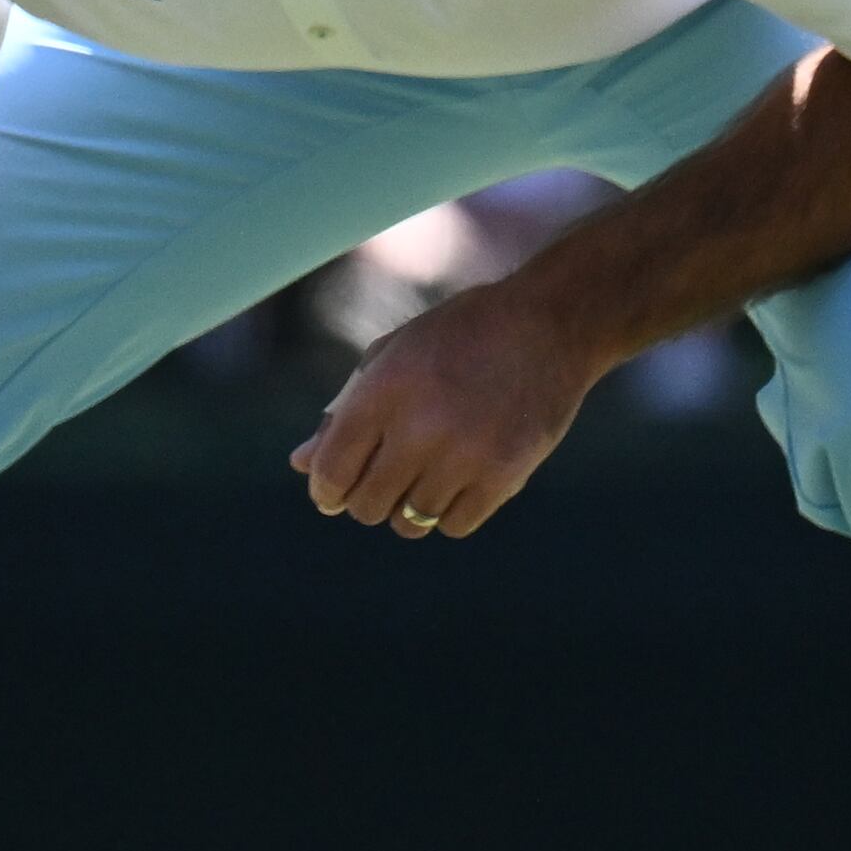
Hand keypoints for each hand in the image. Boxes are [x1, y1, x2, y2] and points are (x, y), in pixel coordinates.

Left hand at [289, 280, 605, 540]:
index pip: (332, 469)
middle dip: (365, 500)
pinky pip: (454, 526)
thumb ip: (343, 412)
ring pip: (410, 521)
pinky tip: (456, 483)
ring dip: (407, 508)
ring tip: (422, 478)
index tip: (332, 493)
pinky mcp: (505, 475)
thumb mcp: (392, 356)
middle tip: (382, 482)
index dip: (325, 490)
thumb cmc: (458, 337)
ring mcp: (466, 455)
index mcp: (384, 390)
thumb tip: (300, 465)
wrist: (549, 325)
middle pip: (367, 505)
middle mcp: (421, 426)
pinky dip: (448, 513)